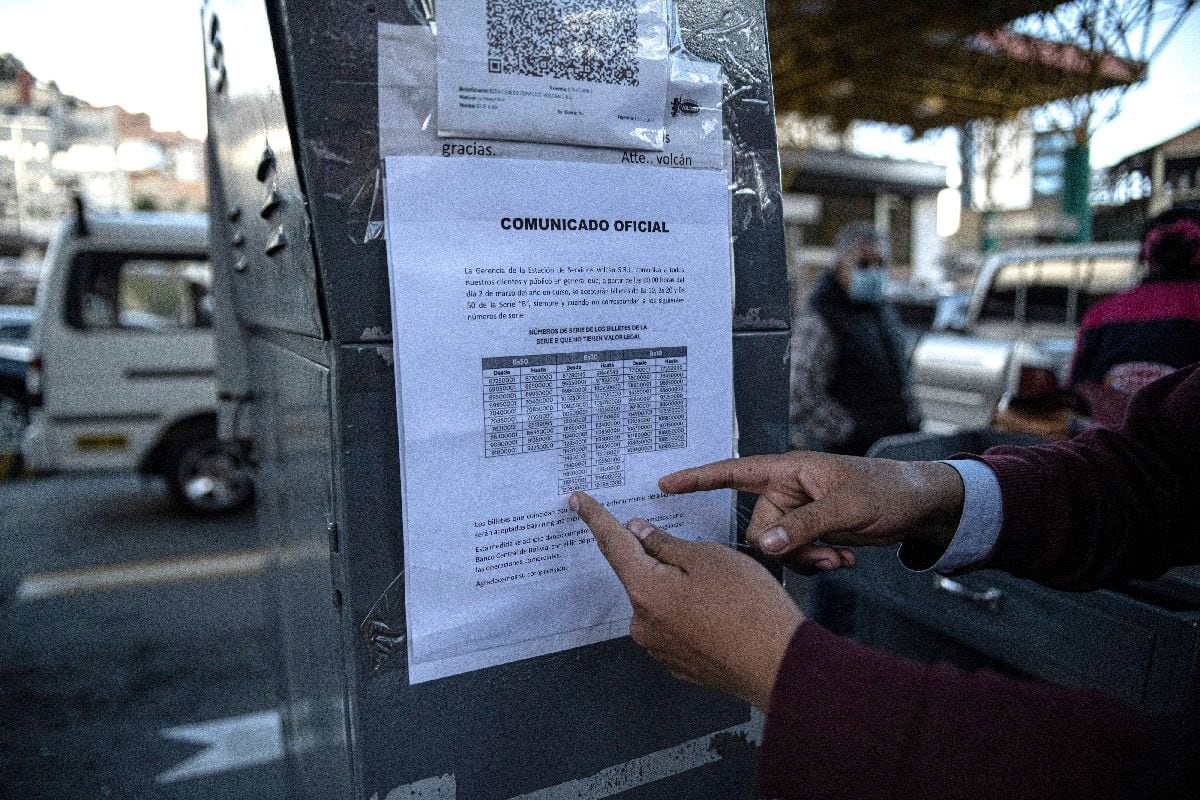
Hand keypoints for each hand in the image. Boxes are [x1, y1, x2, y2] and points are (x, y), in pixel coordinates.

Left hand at [570, 492, 801, 710]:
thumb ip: (666, 544)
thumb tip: (639, 534)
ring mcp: (660, 648)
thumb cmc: (750, 609)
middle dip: (664, 561)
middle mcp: (643, 623)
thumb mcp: (708, 557)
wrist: (781, 666)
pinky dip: (692, 616)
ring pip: (661, 603)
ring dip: (682, 591)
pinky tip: (723, 617)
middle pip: (641, 576)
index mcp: (645, 590)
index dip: (596, 518)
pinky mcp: (678, 664)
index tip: (579, 502)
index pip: (612, 544)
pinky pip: (676, 628)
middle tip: (707, 563)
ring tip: (726, 595)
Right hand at [660, 452, 964, 572]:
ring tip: (840, 554)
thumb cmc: (888, 489)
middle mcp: (788, 491)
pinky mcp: (811, 533)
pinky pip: (797, 555)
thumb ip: (803, 526)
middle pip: (759, 528)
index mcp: (788, 471)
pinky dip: (818, 562)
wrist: (920, 505)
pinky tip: (844, 556)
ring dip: (807, 559)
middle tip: (826, 553)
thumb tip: (766, 545)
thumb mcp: (846, 507)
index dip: (698, 478)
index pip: (733, 471)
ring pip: (778, 548)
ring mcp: (799, 514)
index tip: (666, 484)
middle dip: (789, 548)